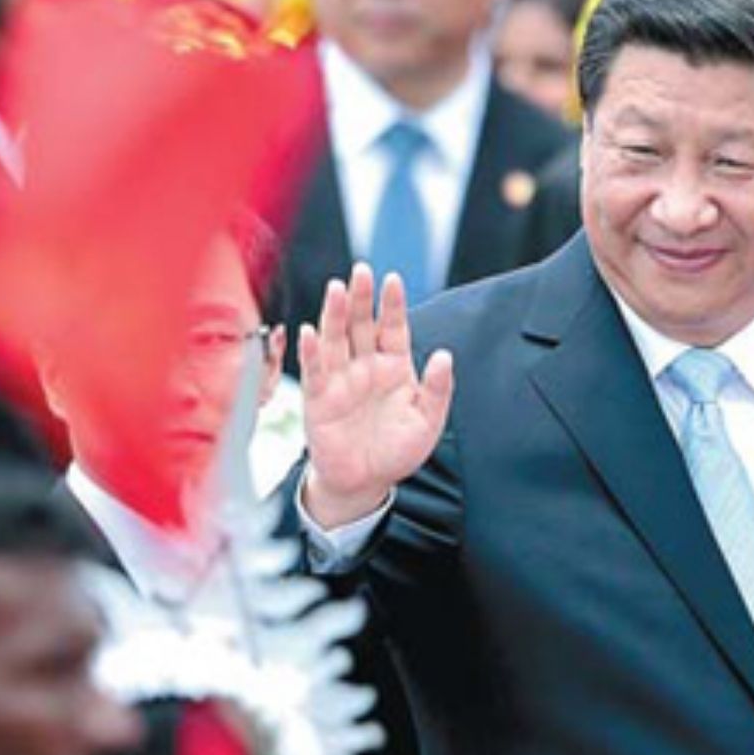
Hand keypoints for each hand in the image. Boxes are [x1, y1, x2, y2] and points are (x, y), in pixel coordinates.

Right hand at [300, 265, 454, 528]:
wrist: (366, 483)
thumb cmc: (397, 450)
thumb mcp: (428, 422)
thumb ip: (437, 389)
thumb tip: (445, 356)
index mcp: (394, 366)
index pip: (393, 327)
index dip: (392, 304)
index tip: (393, 279)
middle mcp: (365, 367)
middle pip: (361, 324)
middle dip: (360, 297)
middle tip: (361, 270)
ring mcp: (341, 380)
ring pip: (335, 339)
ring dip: (333, 314)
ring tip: (335, 288)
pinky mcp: (319, 399)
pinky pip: (314, 371)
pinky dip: (310, 352)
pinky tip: (308, 332)